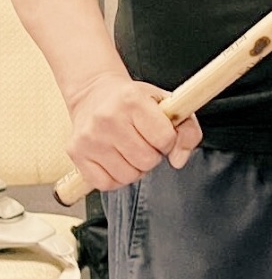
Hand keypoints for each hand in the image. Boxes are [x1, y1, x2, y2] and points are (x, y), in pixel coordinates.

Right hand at [66, 71, 201, 191]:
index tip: (160, 133)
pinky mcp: (76, 153)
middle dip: (152, 155)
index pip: (165, 138)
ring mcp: (90, 137)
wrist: (93, 93)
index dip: (168, 141)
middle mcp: (107, 118)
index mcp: (132, 100)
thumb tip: (178, 161)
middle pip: (147, 160)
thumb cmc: (132, 100)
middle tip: (143, 141)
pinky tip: (116, 160)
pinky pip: (106, 184)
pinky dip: (116, 178)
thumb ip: (187, 130)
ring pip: (128, 176)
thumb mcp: (166, 103)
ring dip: (135, 168)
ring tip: (129, 150)